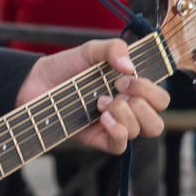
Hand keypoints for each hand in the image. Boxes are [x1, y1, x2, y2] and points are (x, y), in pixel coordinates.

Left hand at [19, 39, 168, 153]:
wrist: (35, 82)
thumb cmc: (66, 67)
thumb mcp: (91, 50)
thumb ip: (113, 48)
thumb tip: (129, 67)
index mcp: (132, 91)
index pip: (160, 99)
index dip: (150, 90)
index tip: (125, 77)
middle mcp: (126, 111)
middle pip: (157, 123)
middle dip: (142, 104)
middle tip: (117, 89)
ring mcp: (112, 126)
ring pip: (140, 132)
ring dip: (124, 114)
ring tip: (100, 101)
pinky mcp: (97, 139)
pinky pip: (120, 146)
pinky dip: (117, 131)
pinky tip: (102, 118)